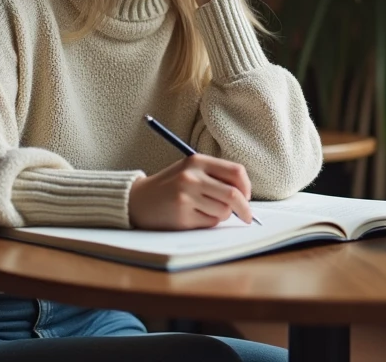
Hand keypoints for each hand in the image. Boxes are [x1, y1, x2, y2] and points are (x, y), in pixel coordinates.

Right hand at [128, 154, 253, 229]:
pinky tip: (195, 216)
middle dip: (245, 208)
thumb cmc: (170, 186)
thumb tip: (245, 196)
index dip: (247, 186)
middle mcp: (192, 177)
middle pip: (233, 194)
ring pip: (224, 211)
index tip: (247, 196)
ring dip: (223, 215)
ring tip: (208, 211)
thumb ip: (215, 176)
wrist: (138, 200)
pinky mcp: (182, 216)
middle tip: (247, 216)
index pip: (236, 172)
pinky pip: (210, 223)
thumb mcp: (190, 170)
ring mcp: (186, 197)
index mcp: (197, 161)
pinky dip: (210, 222)